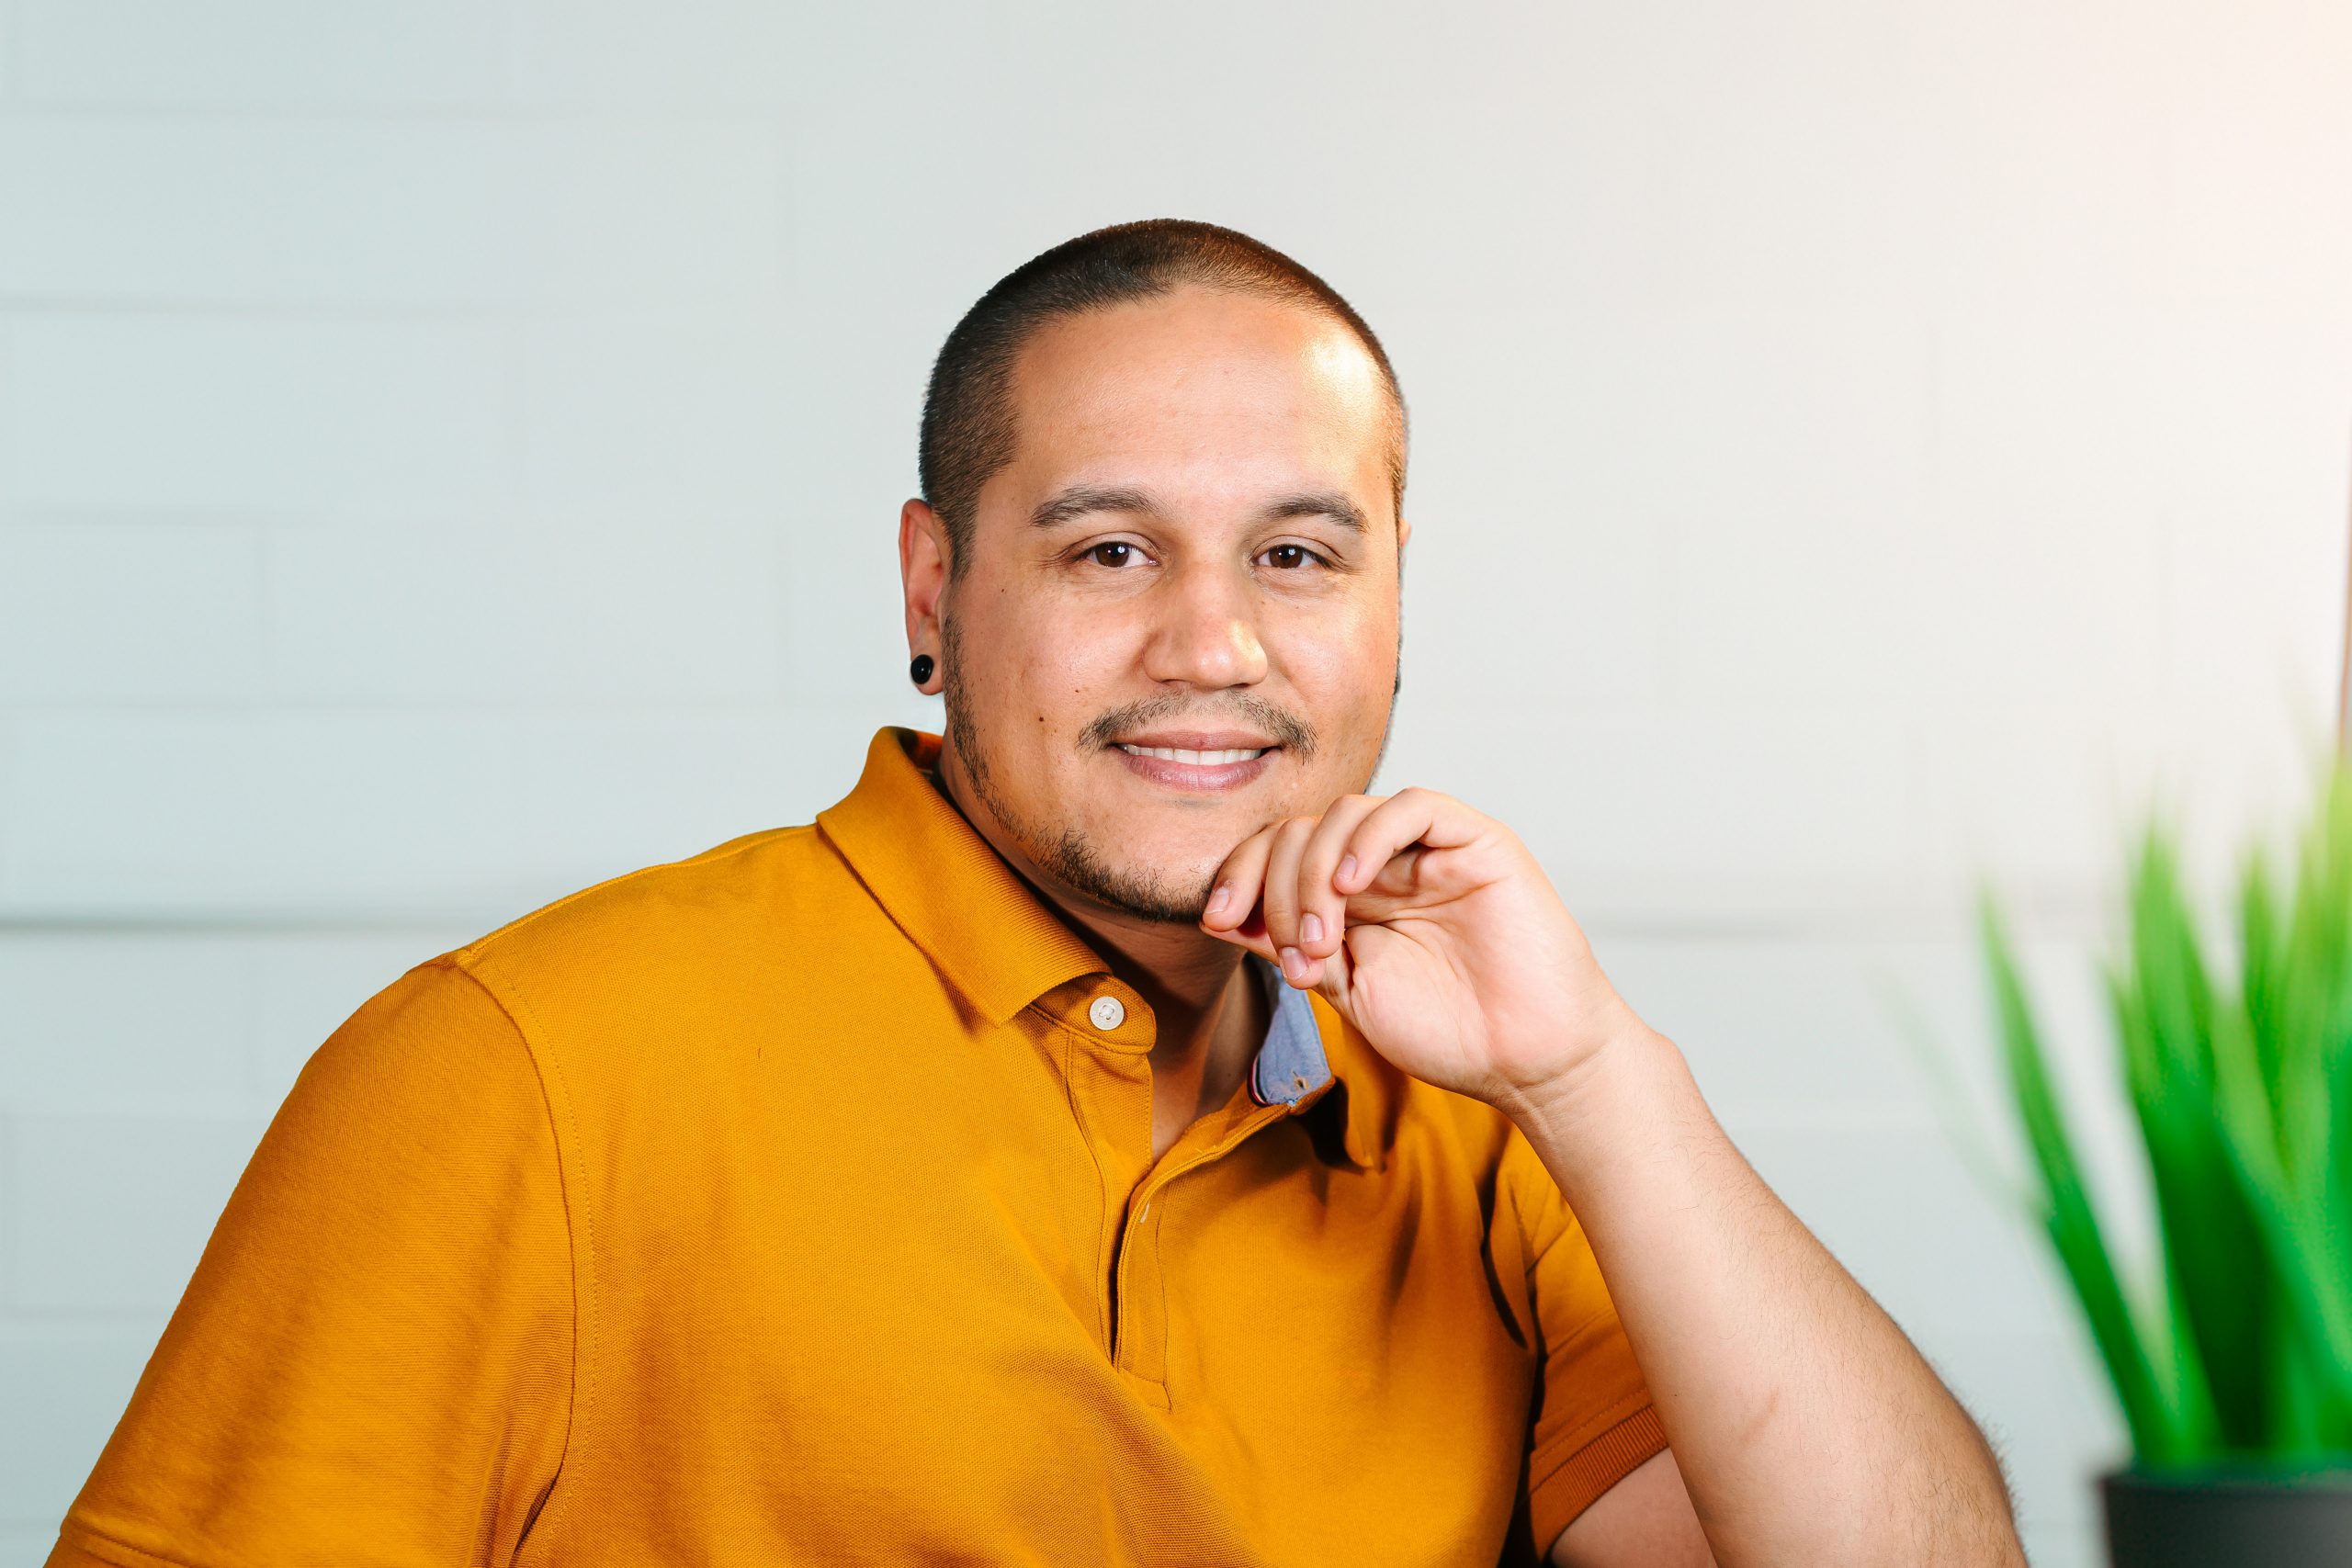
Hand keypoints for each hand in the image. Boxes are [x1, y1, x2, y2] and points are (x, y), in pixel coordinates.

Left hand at [1198, 787, 1647, 1113]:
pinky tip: (1352, 887)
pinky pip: (1411, 806)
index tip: (1216, 921)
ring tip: (1323, 938)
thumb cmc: (1449, 1033)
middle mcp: (1384, 866)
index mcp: (1349, 898)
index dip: (1239, 876)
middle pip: (1300, 830)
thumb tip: (1220, 916)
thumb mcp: (1348, 990)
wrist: (1527, 1061)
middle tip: (1296, 953)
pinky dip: (1368, 839)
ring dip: (1314, 872)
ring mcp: (1428, 851)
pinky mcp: (1475, 841)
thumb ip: (1292, 947)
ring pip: (1344, 813)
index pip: (1276, 854)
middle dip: (1275, 887)